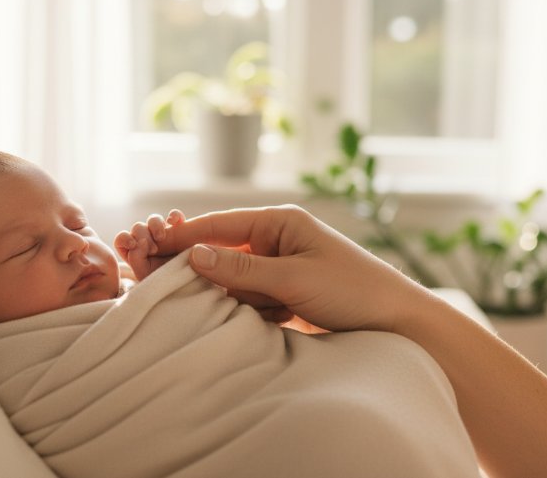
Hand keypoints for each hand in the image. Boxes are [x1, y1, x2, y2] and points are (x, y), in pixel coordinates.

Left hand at [113, 209, 185, 280]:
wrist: (191, 283)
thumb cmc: (168, 284)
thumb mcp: (146, 276)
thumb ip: (136, 259)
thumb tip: (141, 241)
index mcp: (138, 257)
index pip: (121, 240)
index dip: (124, 239)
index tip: (133, 245)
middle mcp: (150, 245)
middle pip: (137, 227)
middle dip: (142, 235)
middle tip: (153, 249)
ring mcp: (166, 237)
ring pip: (153, 220)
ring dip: (155, 225)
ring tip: (162, 237)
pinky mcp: (182, 232)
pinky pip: (175, 216)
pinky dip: (174, 216)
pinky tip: (177, 222)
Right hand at [150, 205, 429, 333]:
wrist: (397, 323)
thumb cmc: (352, 290)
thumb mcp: (294, 278)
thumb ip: (242, 268)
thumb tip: (194, 255)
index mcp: (280, 222)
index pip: (221, 224)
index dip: (184, 235)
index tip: (148, 242)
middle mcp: (276, 241)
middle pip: (220, 253)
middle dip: (197, 268)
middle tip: (154, 273)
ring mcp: (280, 269)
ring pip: (232, 281)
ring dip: (221, 294)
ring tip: (199, 300)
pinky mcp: (285, 295)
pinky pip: (250, 300)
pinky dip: (241, 310)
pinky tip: (236, 317)